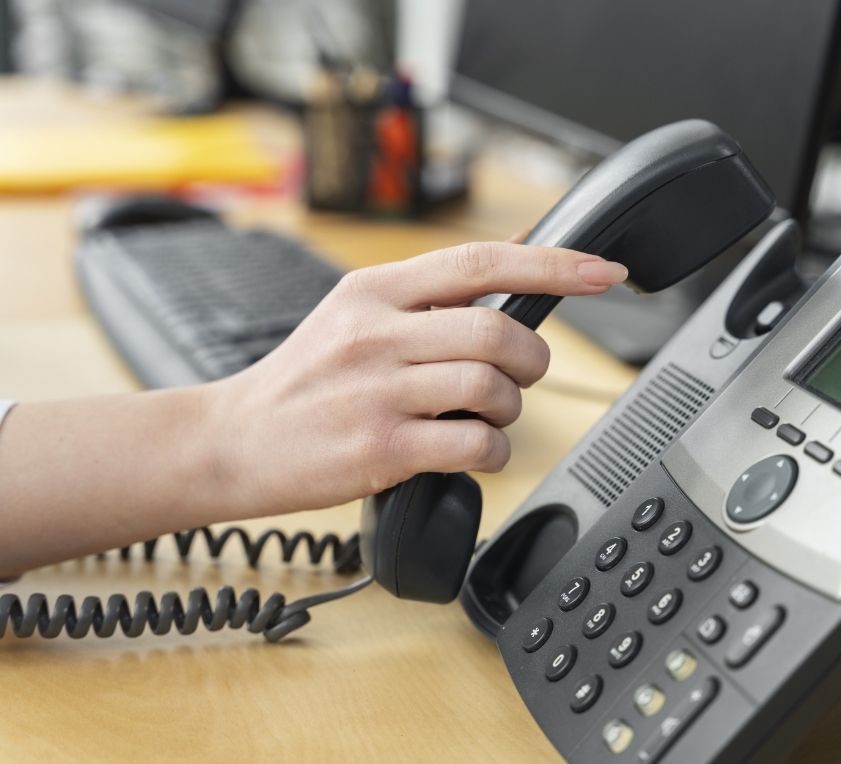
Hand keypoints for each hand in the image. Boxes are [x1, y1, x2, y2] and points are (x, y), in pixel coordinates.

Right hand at [207, 241, 627, 515]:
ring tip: (488, 418)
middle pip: (496, 330)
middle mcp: (376, 332)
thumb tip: (516, 254)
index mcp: (375, 289)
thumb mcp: (356, 312)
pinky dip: (493, 451)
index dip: (553, 264)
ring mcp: (376, 390)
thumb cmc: (307, 380)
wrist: (232, 440)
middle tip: (520, 376)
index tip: (603, 271)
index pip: (480, 262)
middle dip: (531, 359)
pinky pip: (472, 443)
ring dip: (510, 408)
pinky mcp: (378, 447)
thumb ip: (432, 290)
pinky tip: (475, 452)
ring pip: (489, 385)